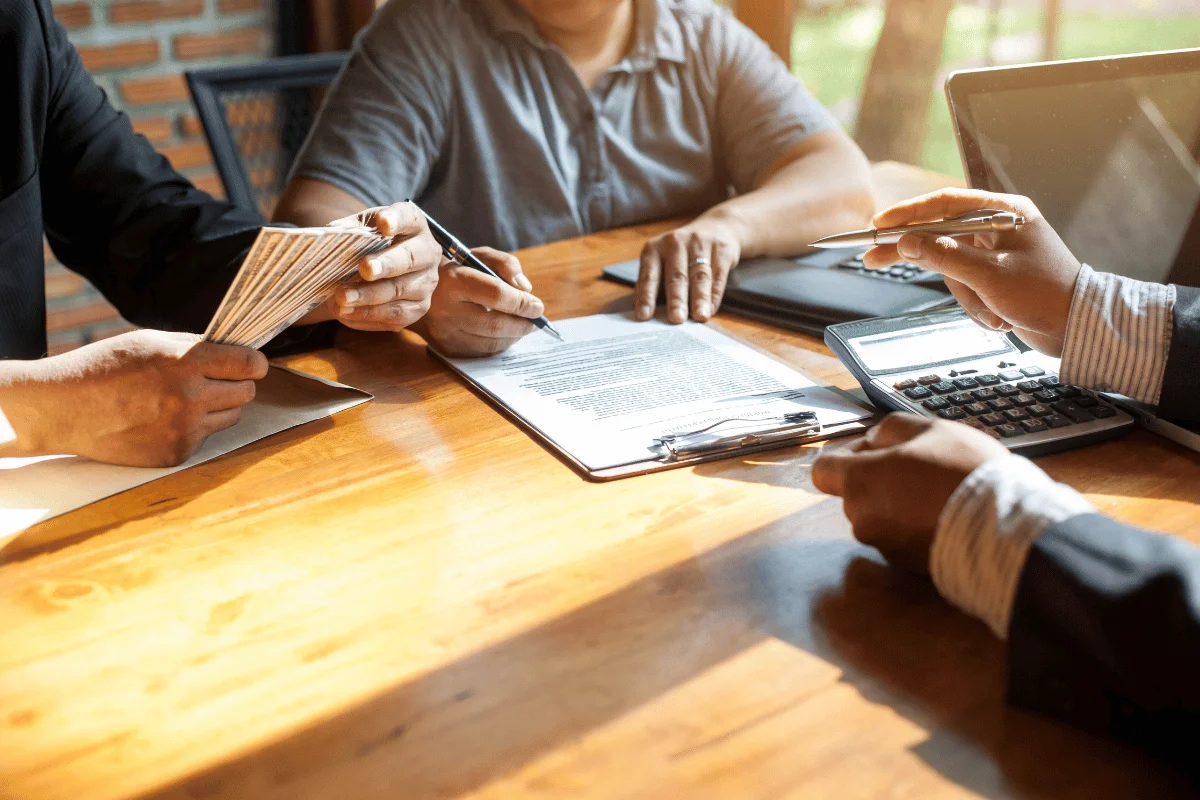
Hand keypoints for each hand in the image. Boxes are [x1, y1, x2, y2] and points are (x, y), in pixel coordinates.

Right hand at [5, 330, 267, 466]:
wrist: (62, 409)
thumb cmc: (103, 368)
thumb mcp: (148, 341)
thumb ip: (194, 346)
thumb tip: (234, 350)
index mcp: (184, 362)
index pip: (249, 364)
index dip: (254, 363)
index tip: (252, 364)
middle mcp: (189, 397)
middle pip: (246, 392)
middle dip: (236, 384)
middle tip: (216, 380)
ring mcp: (184, 429)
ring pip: (230, 416)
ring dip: (217, 407)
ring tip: (182, 399)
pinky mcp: (176, 453)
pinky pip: (205, 437)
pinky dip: (193, 428)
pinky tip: (162, 419)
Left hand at [303, 202, 440, 330]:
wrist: (384, 271)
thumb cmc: (372, 244)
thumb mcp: (362, 229)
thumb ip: (349, 229)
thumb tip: (330, 235)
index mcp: (414, 224)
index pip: (408, 217)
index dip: (396, 220)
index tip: (383, 223)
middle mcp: (427, 253)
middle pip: (409, 258)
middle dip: (386, 264)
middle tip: (364, 268)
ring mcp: (426, 282)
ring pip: (399, 290)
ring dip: (369, 296)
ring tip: (341, 298)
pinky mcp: (418, 308)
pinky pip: (395, 315)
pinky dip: (368, 315)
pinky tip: (346, 312)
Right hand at [419, 247, 545, 356]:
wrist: (415, 290)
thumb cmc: (455, 270)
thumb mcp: (477, 256)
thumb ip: (505, 264)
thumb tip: (525, 289)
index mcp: (454, 281)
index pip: (495, 295)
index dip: (521, 303)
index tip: (538, 307)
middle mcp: (446, 309)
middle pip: (495, 324)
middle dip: (523, 325)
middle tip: (536, 322)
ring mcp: (444, 333)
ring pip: (490, 343)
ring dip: (514, 337)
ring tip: (524, 327)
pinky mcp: (446, 348)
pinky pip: (481, 352)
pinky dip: (500, 345)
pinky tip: (506, 335)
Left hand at [634, 217, 743, 323]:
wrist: (716, 228)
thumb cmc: (681, 256)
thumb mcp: (661, 262)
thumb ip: (653, 286)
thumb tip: (645, 316)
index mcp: (654, 248)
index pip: (649, 275)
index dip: (646, 296)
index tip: (644, 316)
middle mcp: (675, 243)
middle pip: (676, 276)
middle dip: (676, 299)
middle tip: (676, 319)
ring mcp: (700, 243)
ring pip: (699, 276)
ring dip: (700, 299)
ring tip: (700, 317)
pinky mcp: (722, 249)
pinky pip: (717, 276)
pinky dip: (714, 295)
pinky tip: (711, 310)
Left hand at [811, 414, 1006, 571]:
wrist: (1002, 529)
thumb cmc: (964, 472)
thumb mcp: (930, 429)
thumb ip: (891, 430)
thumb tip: (872, 441)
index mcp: (860, 481)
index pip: (822, 472)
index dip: (843, 459)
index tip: (870, 454)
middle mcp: (862, 518)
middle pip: (855, 495)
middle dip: (878, 481)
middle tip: (918, 469)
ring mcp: (883, 545)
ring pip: (879, 518)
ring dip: (897, 506)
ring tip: (937, 493)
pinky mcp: (905, 566)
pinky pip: (900, 539)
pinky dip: (914, 528)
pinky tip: (943, 517)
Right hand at [863, 188, 1081, 354]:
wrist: (1078, 330)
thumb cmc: (1045, 296)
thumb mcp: (989, 276)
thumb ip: (945, 255)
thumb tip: (907, 242)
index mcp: (1004, 212)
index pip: (945, 203)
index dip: (908, 212)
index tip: (879, 225)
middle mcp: (999, 228)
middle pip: (940, 234)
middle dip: (917, 255)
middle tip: (873, 258)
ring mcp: (996, 254)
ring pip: (951, 269)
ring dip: (967, 297)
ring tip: (993, 312)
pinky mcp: (994, 278)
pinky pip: (965, 288)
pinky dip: (977, 307)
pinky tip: (1000, 318)